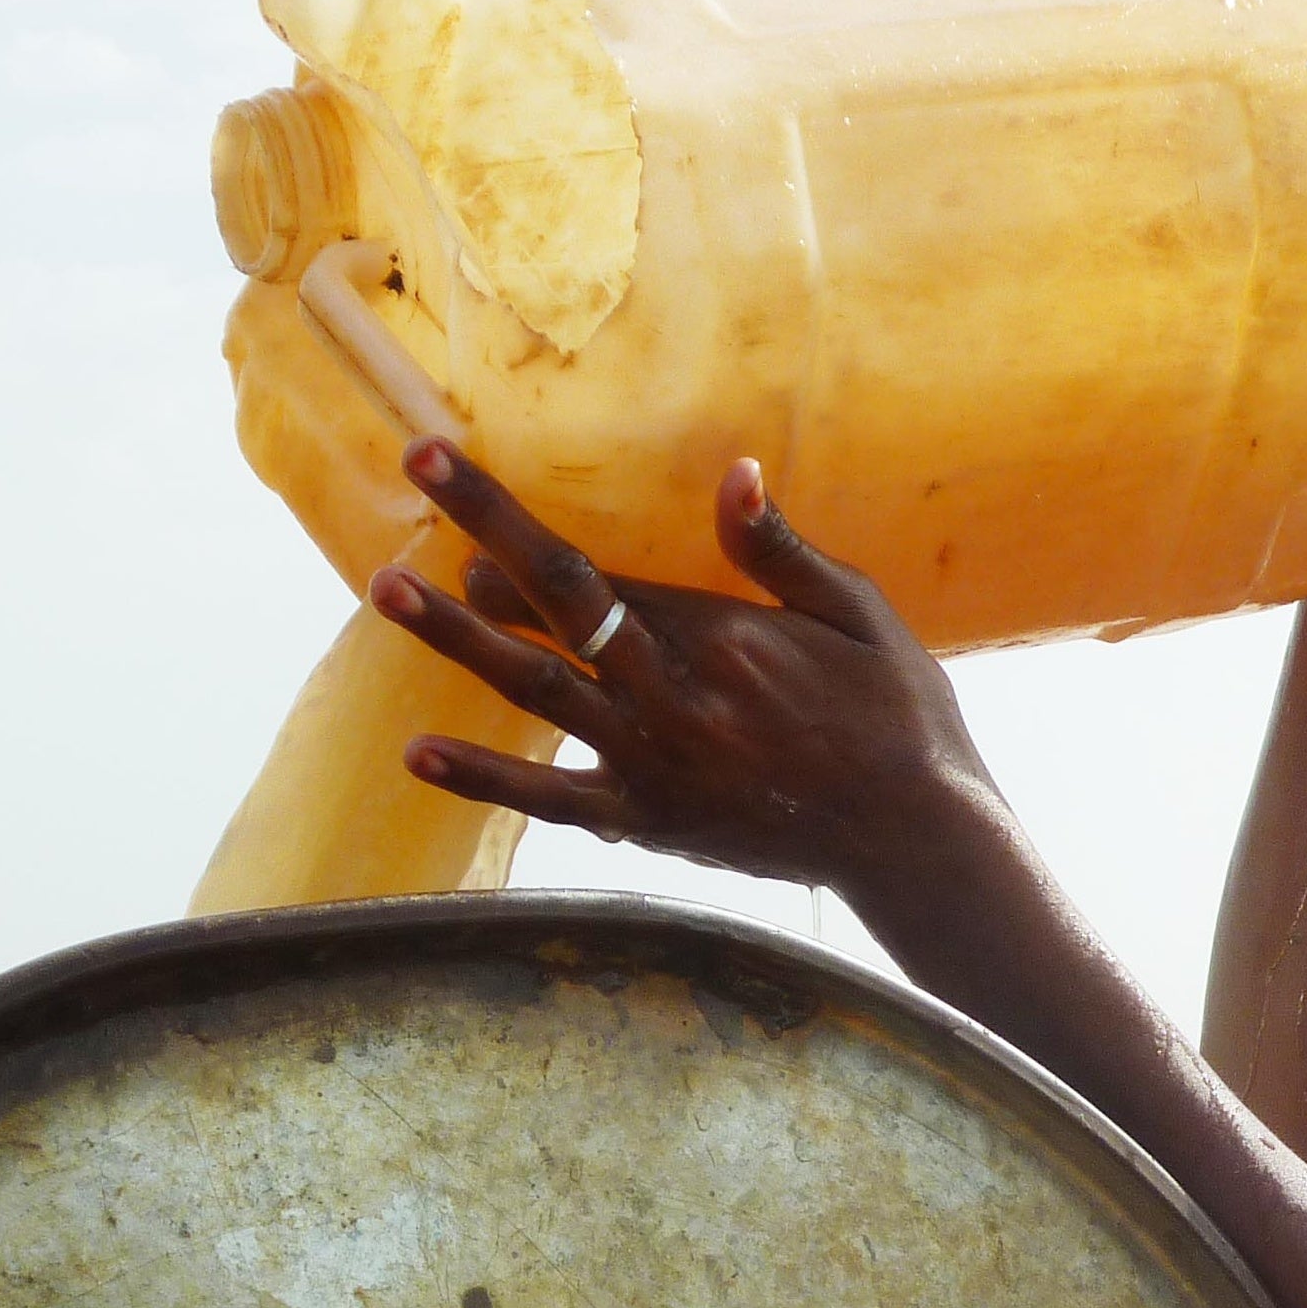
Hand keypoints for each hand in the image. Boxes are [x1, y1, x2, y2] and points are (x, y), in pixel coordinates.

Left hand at [374, 443, 1014, 893]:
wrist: (917, 839)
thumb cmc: (901, 717)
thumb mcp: (860, 615)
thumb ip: (782, 552)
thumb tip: (732, 475)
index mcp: (720, 635)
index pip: (592, 566)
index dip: (508, 517)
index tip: (442, 468)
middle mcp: (672, 697)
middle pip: (553, 612)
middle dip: (475, 550)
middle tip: (407, 500)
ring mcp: (653, 765)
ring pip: (536, 693)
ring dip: (459, 642)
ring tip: (389, 594)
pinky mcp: (650, 821)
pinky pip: (553, 799)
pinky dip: (485, 778)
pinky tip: (420, 752)